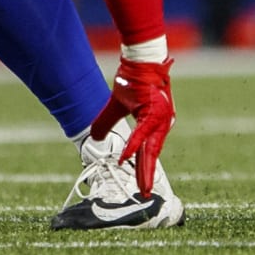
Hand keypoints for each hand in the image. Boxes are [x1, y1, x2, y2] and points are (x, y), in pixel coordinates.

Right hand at [90, 57, 175, 195]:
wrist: (140, 61)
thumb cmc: (132, 82)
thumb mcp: (116, 107)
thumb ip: (105, 124)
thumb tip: (94, 138)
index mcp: (154, 124)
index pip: (148, 151)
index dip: (144, 168)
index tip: (143, 186)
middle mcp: (160, 123)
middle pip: (152, 154)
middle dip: (147, 175)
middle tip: (146, 194)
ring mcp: (160, 117)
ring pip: (150, 147)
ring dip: (145, 167)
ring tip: (143, 186)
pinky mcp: (154, 110)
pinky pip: (143, 131)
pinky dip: (134, 145)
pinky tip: (127, 157)